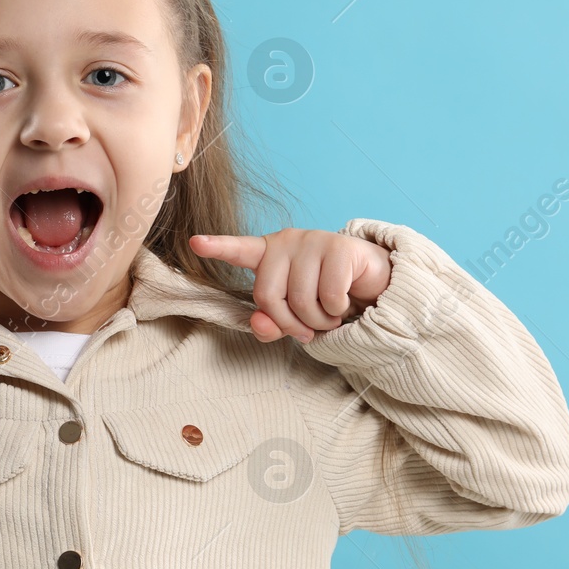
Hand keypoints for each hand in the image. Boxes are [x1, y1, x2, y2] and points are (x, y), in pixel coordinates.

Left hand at [189, 227, 391, 343]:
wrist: (372, 286)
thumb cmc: (325, 300)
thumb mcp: (294, 317)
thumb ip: (270, 324)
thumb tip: (258, 323)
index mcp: (268, 254)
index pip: (239, 250)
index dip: (217, 247)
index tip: (196, 242)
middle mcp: (287, 241)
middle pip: (267, 295)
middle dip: (290, 322)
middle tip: (309, 328)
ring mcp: (313, 240)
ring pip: (301, 299)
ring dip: (319, 320)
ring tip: (329, 313)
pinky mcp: (340, 246)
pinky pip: (329, 295)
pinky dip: (338, 309)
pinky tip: (345, 301)